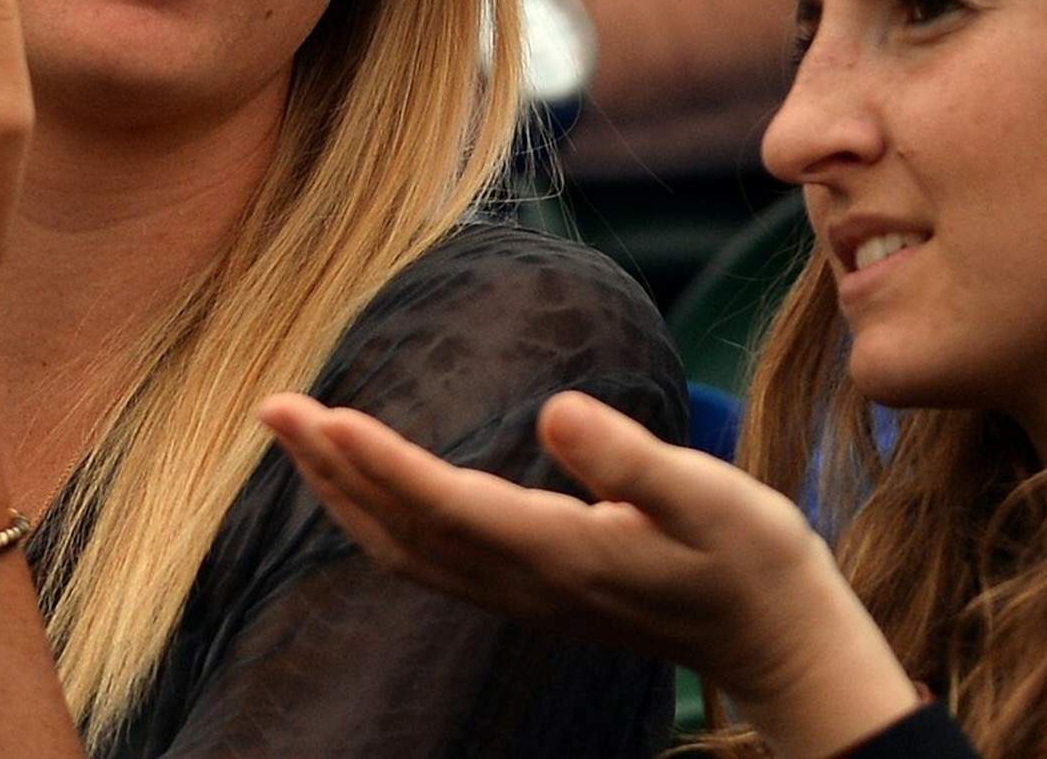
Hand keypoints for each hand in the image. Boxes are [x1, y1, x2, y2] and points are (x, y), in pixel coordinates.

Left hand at [258, 390, 922, 753]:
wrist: (774, 640)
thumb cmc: (751, 560)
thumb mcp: (709, 497)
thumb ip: (631, 458)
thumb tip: (554, 412)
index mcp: (560, 554)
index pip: (446, 506)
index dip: (379, 463)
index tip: (322, 417)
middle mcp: (524, 581)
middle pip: (400, 530)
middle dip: (331, 469)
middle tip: (272, 408)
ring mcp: (522, 594)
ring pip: (404, 550)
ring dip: (343, 494)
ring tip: (299, 436)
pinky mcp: (529, 591)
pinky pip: (428, 560)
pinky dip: (380, 517)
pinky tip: (365, 487)